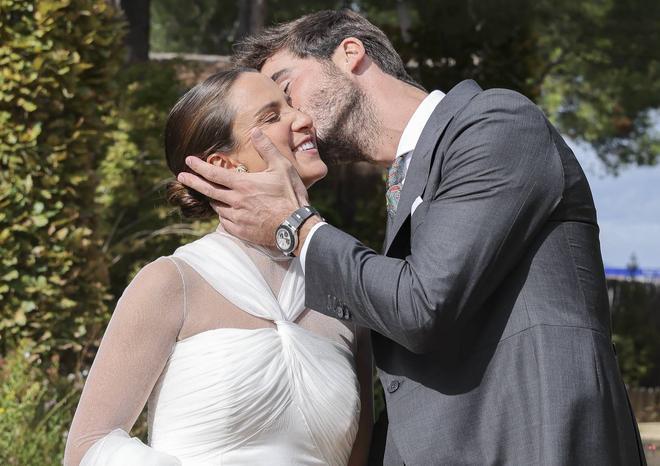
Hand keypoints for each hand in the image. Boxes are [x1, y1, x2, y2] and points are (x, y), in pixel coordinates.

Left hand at [177, 129, 309, 246]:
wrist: (296, 227)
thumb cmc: (290, 195)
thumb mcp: (282, 167)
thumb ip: (266, 148)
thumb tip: (255, 131)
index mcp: (243, 184)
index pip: (214, 174)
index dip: (198, 167)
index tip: (187, 161)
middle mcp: (235, 201)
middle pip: (208, 191)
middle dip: (193, 182)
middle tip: (181, 177)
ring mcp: (237, 218)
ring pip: (217, 207)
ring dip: (213, 199)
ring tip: (211, 194)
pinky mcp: (241, 231)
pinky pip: (225, 222)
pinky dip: (223, 215)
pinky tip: (225, 212)